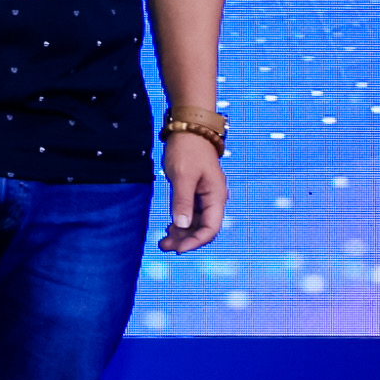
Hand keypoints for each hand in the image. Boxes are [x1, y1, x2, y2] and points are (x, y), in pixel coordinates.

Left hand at [159, 131, 227, 252]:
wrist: (188, 130)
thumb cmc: (187, 150)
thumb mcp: (182, 176)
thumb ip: (182, 201)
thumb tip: (182, 225)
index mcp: (216, 197)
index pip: (210, 228)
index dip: (195, 241)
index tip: (178, 250)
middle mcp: (213, 199)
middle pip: (203, 228)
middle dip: (185, 240)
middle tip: (164, 247)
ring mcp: (205, 196)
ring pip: (196, 222)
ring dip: (181, 233)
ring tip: (162, 242)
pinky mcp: (195, 192)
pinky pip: (190, 213)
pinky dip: (180, 222)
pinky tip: (168, 228)